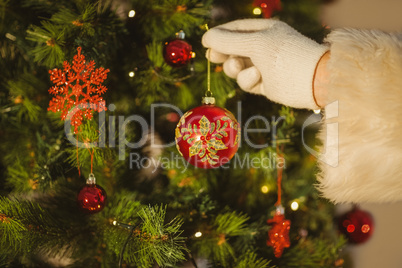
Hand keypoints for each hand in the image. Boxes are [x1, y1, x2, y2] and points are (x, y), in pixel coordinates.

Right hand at [202, 19, 328, 108]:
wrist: (313, 81)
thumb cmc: (286, 56)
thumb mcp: (255, 44)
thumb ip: (229, 41)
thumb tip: (206, 38)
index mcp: (263, 30)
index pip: (235, 29)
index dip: (219, 35)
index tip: (205, 43)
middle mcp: (262, 47)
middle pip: (232, 49)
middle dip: (224, 53)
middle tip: (213, 57)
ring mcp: (263, 66)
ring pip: (236, 68)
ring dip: (236, 68)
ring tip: (242, 67)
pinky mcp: (264, 84)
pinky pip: (246, 81)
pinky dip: (248, 80)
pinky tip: (258, 78)